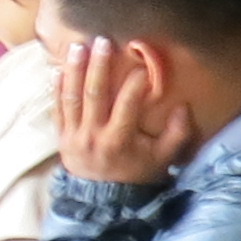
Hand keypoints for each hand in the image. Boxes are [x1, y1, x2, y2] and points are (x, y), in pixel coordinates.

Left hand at [53, 35, 194, 185]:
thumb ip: (177, 133)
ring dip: (74, 70)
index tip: (143, 65)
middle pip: (93, 95)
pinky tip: (59, 68)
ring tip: (78, 46)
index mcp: (119, 140)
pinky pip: (57, 108)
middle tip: (103, 40)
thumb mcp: (164, 158)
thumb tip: (183, 106)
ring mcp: (73, 136)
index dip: (135, 83)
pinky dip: (57, 88)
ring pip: (71, 98)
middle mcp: (93, 136)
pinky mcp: (61, 137)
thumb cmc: (137, 173)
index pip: (127, 105)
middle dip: (98, 66)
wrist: (103, 200)